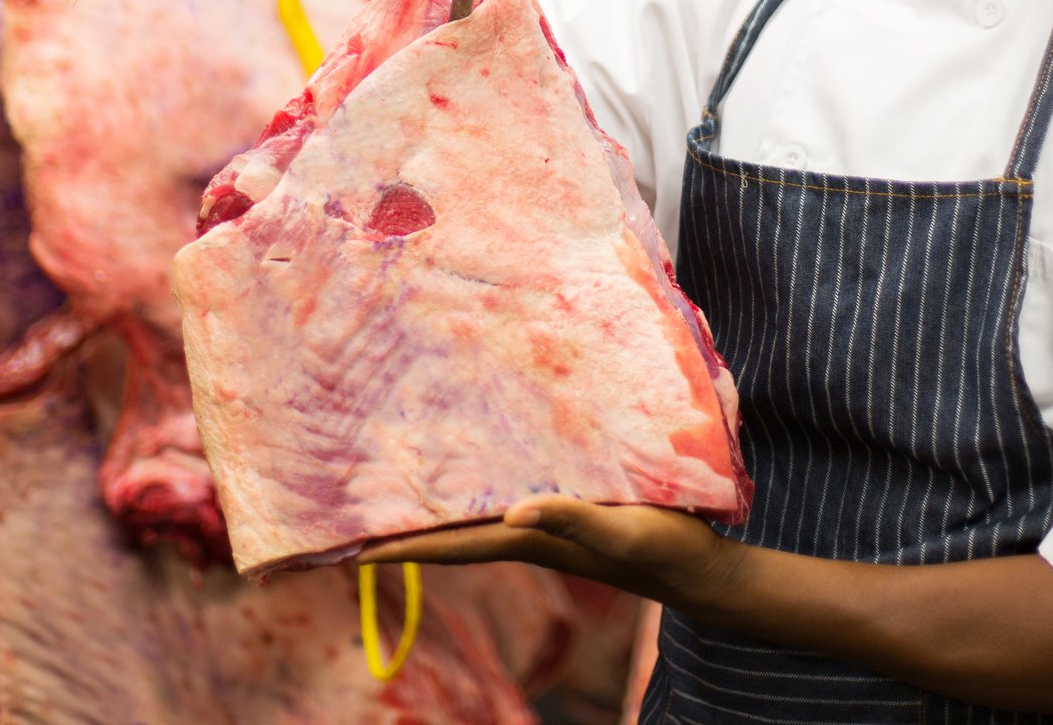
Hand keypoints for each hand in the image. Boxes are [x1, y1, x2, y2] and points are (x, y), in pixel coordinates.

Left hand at [355, 495, 743, 614]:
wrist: (699, 570)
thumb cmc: (664, 547)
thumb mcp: (620, 531)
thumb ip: (571, 519)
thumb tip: (511, 512)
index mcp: (533, 540)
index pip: (454, 546)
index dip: (405, 547)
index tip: (353, 548)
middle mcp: (530, 535)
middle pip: (453, 537)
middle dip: (406, 531)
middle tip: (354, 519)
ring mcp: (547, 529)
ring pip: (475, 522)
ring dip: (436, 515)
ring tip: (395, 496)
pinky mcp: (568, 517)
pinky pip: (506, 507)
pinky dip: (476, 500)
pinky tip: (473, 482)